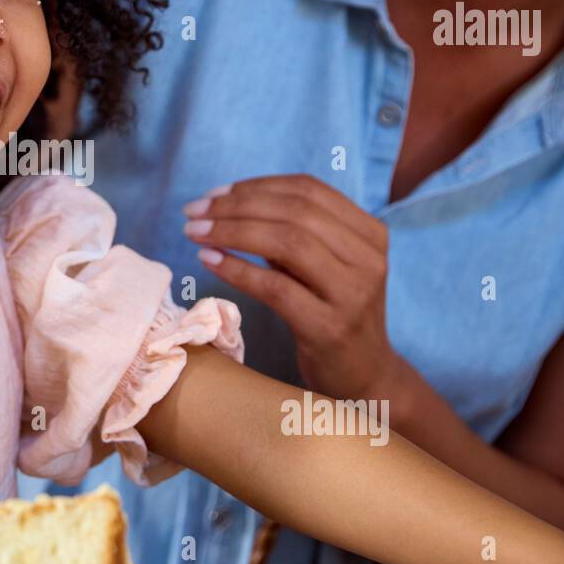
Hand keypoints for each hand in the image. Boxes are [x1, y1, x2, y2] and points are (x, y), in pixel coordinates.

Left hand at [183, 174, 402, 398]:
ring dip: (231, 232)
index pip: (309, 190)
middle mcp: (368, 259)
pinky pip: (275, 288)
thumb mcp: (320, 266)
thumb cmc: (331, 313)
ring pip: (287, 243)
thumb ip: (290, 233)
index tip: (214, 194)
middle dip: (236, 206)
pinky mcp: (330, 328)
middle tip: (194, 210)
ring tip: (195, 232)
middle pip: (295, 212)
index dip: (256, 186)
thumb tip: (226, 203)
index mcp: (370, 234)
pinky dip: (237, 269)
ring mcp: (353, 294)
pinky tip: (208, 260)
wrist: (364, 377)